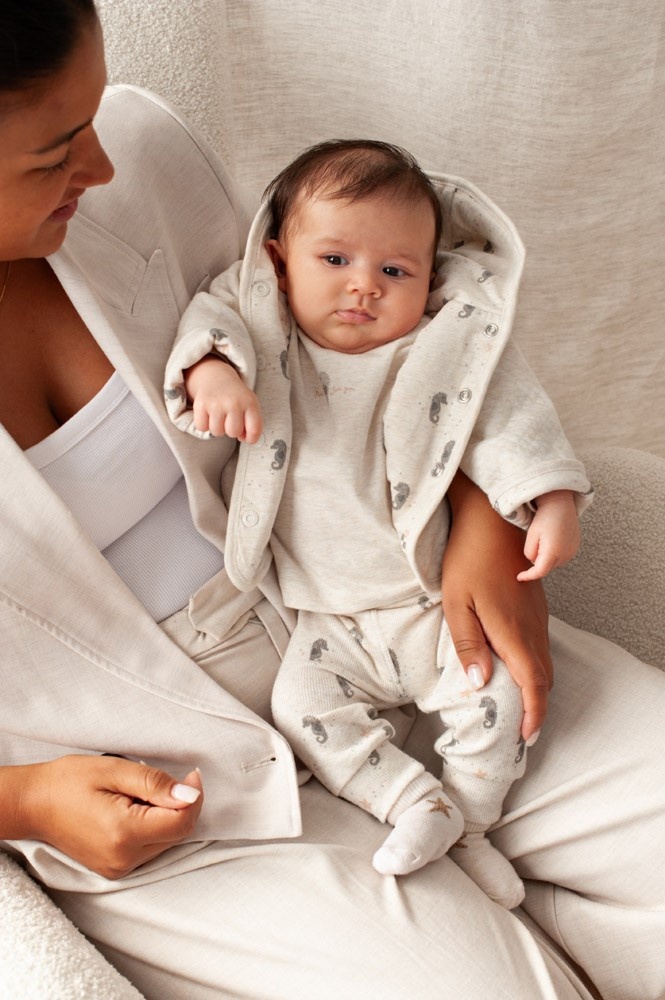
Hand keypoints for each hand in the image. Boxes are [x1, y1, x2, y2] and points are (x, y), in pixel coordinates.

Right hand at [19, 755, 203, 878]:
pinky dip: (153, 828)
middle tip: (164, 780)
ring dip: (167, 817)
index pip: (181, 823)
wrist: (34, 804)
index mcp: (123, 833)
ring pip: (166, 843)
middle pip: (177, 834)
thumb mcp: (115, 770)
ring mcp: (118, 869)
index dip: (194, 796)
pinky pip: (150, 849)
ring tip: (141, 795)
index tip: (191, 775)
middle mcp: (123, 859)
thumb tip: (190, 795)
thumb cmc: (70, 781)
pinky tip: (135, 810)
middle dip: (180, 805)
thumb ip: (155, 783)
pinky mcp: (114, 870)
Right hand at [185, 356, 262, 442]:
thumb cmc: (235, 397)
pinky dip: (204, 424)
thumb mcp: (249, 406)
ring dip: (217, 428)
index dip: (250, 438)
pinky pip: (202, 427)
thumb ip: (252, 424)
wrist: (216, 377)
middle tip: (229, 420)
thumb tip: (243, 439)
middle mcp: (234, 402)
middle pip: (233, 432)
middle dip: (231, 430)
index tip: (246, 436)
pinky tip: (209, 414)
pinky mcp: (201, 404)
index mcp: (250, 403)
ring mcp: (217, 403)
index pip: (254, 430)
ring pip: (217, 432)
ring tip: (219, 416)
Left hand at [443, 472, 551, 740]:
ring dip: (535, 687)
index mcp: (512, 631)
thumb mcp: (457, 604)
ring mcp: (536, 615)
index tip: (526, 736)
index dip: (533, 714)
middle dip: (536, 707)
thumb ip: (469, 645)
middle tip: (521, 730)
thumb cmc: (467, 559)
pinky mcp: (534, 605)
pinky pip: (540, 644)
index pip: (532, 684)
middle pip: (543, 678)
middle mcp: (531, 627)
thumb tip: (479, 684)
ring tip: (518, 706)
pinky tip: (515, 668)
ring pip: (544, 661)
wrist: (492, 520)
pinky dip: (534, 666)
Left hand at [517, 490, 579, 581]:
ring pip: (553, 562)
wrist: (560, 504)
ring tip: (546, 537)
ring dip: (546, 557)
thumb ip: (530, 553)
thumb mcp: (531, 535)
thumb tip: (534, 562)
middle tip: (536, 540)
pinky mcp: (575, 548)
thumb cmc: (544, 517)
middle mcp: (565, 555)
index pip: (539, 572)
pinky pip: (561, 556)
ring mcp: (572, 552)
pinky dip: (554, 553)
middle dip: (537, 560)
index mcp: (553, 552)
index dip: (528, 576)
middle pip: (546, 567)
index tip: (519, 577)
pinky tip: (553, 538)